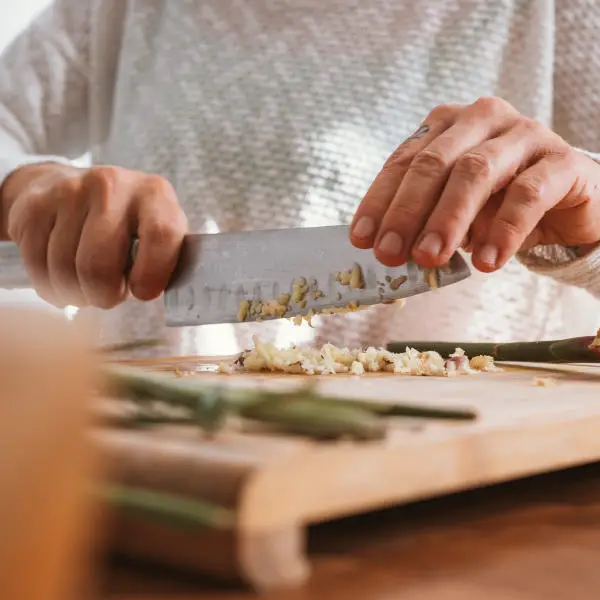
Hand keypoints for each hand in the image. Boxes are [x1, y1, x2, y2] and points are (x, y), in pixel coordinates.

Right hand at [0, 163, 187, 307]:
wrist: (79, 189)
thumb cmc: (131, 226)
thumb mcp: (160, 234)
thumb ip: (168, 260)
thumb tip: (167, 294)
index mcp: (155, 194)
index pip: (161, 235)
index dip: (153, 274)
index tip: (143, 293)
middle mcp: (112, 185)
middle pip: (99, 265)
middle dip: (104, 295)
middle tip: (110, 295)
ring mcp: (70, 191)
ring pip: (64, 270)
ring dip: (76, 294)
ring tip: (88, 287)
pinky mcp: (36, 205)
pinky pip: (37, 266)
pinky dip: (50, 287)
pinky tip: (64, 279)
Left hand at [349, 97, 599, 271]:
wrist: (566, 204)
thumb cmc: (497, 205)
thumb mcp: (453, 211)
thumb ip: (424, 221)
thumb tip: (390, 249)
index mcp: (447, 126)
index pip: (404, 161)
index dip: (380, 201)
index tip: (361, 238)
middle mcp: (483, 119)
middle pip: (434, 163)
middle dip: (407, 212)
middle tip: (390, 254)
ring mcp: (525, 134)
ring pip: (477, 171)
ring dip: (448, 219)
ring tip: (431, 258)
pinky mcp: (562, 161)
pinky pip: (528, 193)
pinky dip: (503, 230)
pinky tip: (486, 261)